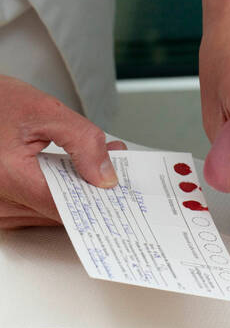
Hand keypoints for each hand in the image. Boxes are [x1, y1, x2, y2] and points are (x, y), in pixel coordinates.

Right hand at [0, 76, 122, 229]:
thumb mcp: (45, 111)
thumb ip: (83, 142)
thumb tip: (106, 176)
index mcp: (9, 177)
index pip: (68, 207)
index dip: (98, 199)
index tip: (120, 193)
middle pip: (63, 213)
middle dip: (91, 191)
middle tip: (112, 168)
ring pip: (51, 216)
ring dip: (74, 194)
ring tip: (89, 165)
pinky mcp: (0, 211)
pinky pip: (36, 212)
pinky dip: (55, 196)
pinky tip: (65, 175)